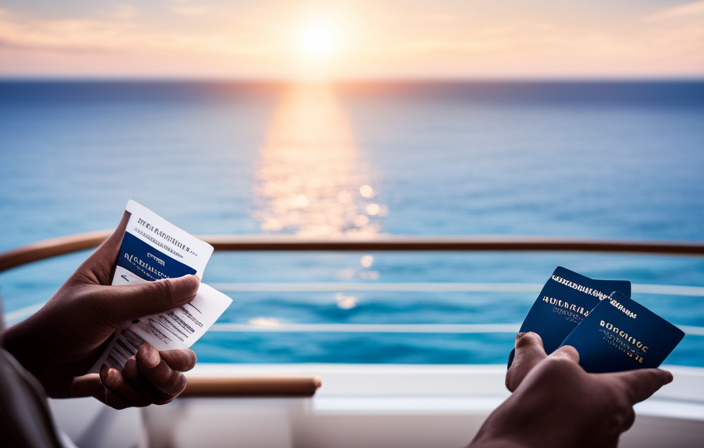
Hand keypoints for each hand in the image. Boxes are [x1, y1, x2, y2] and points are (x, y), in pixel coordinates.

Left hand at [3, 211, 200, 408]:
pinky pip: (155, 388)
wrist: (30, 368)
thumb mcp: (104, 304)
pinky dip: (132, 390)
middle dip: (174, 351)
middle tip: (149, 353)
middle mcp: (141, 307)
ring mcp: (142, 340)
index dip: (182, 263)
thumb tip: (194, 283)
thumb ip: (150, 295)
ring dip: (152, 377)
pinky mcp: (135, 370)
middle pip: (187, 323)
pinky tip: (106, 378)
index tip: (190, 279)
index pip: (163, 253)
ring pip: (176, 366)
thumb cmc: (58, 325)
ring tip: (124, 368)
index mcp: (129, 274)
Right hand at [469, 332, 672, 447]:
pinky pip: (584, 434)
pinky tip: (550, 417)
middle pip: (619, 402)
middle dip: (606, 390)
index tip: (665, 374)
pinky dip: (572, 424)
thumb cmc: (542, 403)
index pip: (644, 381)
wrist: (518, 446)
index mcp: (615, 396)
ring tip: (559, 397)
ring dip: (586, 408)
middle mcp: (614, 423)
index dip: (655, 374)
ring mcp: (600, 443)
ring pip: (599, 420)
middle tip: (590, 377)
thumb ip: (564, 354)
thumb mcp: (551, 365)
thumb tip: (567, 353)